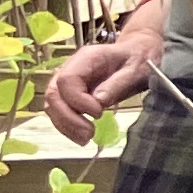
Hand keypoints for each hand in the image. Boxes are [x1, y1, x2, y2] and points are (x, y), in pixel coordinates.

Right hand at [48, 9, 164, 126]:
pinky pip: (60, 112)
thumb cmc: (139, 59)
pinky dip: (67, 126)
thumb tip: (99, 102)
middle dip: (67, 118)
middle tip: (88, 134)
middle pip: (54, 94)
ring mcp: (68, 82)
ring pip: (53, 105)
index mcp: (87, 58)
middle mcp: (71, 69)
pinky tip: (81, 136)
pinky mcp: (71, 95)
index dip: (77, 100)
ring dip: (65, 125)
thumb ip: (117, 85)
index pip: (67, 80)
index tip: (98, 113)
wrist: (138, 54)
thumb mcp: (136, 70)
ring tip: (85, 138)